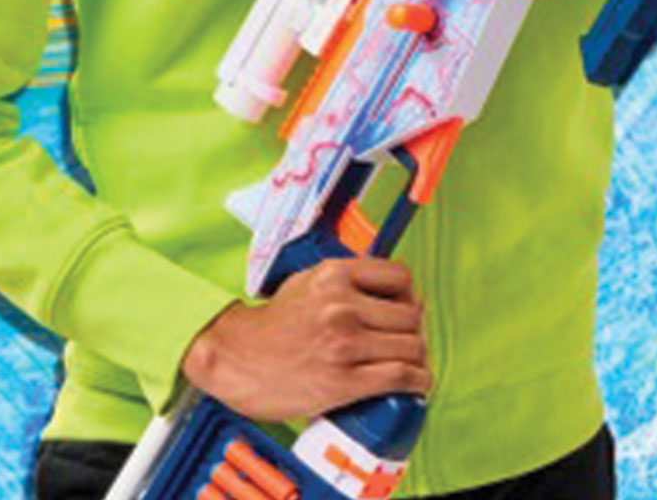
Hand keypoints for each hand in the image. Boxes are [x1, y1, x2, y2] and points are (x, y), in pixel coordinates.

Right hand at [182, 258, 430, 421]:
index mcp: (335, 275)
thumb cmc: (273, 323)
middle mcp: (343, 306)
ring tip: (413, 363)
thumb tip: (386, 289)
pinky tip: (418, 382)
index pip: (399, 277)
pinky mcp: (343, 381)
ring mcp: (344, 344)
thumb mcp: (308, 282)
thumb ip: (345, 280)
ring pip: (411, 345)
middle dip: (416, 329)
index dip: (410, 294)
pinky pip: (400, 377)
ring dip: (419, 356)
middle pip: (410, 314)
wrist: (236, 358)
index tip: (407, 308)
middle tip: (410, 341)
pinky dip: (418, 380)